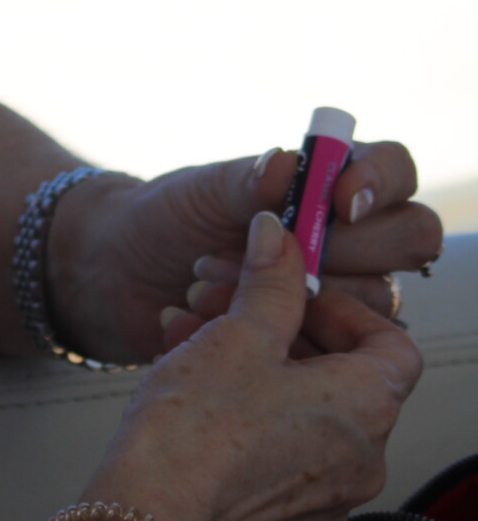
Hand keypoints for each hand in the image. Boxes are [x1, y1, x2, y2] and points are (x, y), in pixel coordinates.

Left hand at [48, 141, 442, 364]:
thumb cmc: (165, 221)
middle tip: (246, 256)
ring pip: (363, 305)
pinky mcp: (309, 347)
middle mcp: (348, 244)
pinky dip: (255, 341)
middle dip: (327, 253)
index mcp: (329, 190)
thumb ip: (246, 182)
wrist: (117, 277)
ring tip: (203, 289)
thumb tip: (284, 166)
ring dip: (281, 301)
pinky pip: (320, 353)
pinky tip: (196, 322)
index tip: (338, 203)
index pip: (395, 174)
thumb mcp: (200, 192)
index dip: (380, 183)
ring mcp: (334, 298)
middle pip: (402, 244)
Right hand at [92, 208, 421, 520]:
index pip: (393, 346)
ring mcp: (322, 500)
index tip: (296, 294)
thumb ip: (271, 282)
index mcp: (367, 409)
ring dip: (254, 370)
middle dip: (281, 332)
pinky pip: (276, 455)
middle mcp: (361, 462)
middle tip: (229, 307)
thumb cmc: (195, 433)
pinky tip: (188, 393)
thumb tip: (280, 236)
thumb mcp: (237, 335)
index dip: (344, 310)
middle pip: (340, 378)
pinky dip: (244, 418)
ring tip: (191, 341)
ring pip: (300, 415)